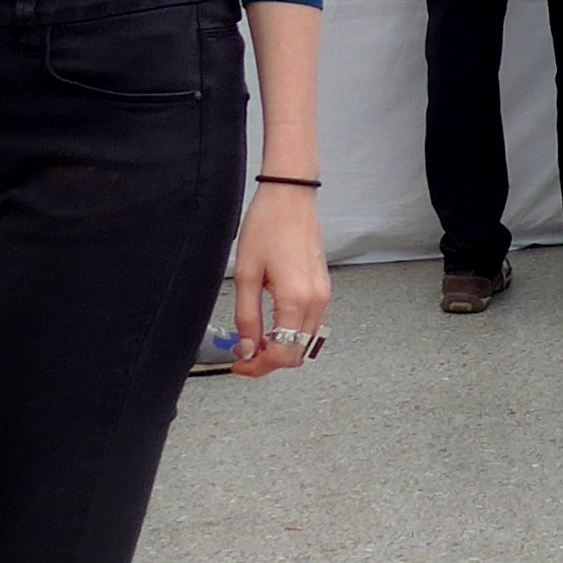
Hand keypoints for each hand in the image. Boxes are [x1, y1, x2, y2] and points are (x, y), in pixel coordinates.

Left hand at [226, 182, 329, 376]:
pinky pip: (309, 323)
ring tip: (254, 338)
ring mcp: (323, 294)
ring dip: (280, 346)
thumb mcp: (246, 274)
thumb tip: (247, 347)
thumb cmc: (268, 225)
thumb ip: (247, 317)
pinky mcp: (323, 288)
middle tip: (243, 353)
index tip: (239, 362)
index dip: (258, 366)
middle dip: (269, 360)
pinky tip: (270, 323)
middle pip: (297, 353)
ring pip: (305, 341)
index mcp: (296, 299)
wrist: (291, 197)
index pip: (283, 354)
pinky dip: (290, 332)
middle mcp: (316, 301)